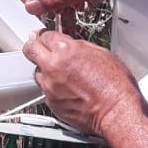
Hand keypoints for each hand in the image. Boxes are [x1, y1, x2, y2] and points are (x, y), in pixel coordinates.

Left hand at [22, 30, 137, 137]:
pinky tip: (68, 91)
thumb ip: (80, 47)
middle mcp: (53, 66)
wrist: (117, 112)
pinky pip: (46, 92)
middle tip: (38, 47)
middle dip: (33, 46)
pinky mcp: (51, 103)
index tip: (45, 37)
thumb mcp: (102, 53)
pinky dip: (54, 90)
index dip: (45, 35)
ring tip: (60, 74)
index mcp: (66, 50)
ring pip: (37, 73)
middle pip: (30, 50)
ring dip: (45, 71)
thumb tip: (73, 46)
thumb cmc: (116, 86)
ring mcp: (50, 86)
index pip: (44, 35)